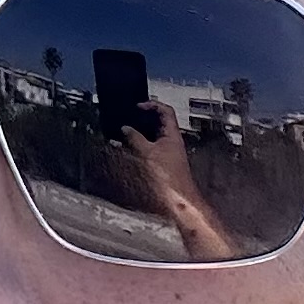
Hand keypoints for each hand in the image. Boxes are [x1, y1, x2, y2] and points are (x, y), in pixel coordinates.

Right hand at [120, 103, 236, 261]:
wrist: (178, 199)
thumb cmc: (169, 178)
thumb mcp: (147, 153)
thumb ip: (135, 139)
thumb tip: (125, 129)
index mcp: (172, 135)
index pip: (165, 110)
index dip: (152, 105)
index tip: (138, 106)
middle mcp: (172, 142)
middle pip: (160, 122)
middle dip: (145, 118)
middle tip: (131, 117)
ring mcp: (169, 152)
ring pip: (155, 135)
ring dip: (142, 132)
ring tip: (127, 132)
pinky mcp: (164, 163)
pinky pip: (152, 148)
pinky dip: (141, 145)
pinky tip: (132, 149)